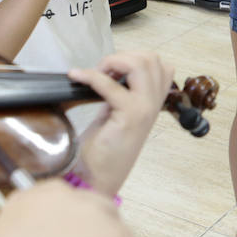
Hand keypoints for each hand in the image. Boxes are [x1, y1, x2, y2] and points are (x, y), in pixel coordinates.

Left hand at [67, 50, 173, 194]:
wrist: (97, 179)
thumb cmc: (103, 151)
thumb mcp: (115, 115)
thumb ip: (119, 93)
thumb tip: (105, 70)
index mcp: (153, 102)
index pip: (159, 64)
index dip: (133, 58)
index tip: (110, 70)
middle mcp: (154, 104)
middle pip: (151, 58)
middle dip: (122, 57)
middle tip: (102, 71)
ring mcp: (145, 109)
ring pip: (140, 64)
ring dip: (113, 62)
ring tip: (95, 74)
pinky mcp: (130, 117)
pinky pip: (111, 85)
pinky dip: (91, 76)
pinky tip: (77, 76)